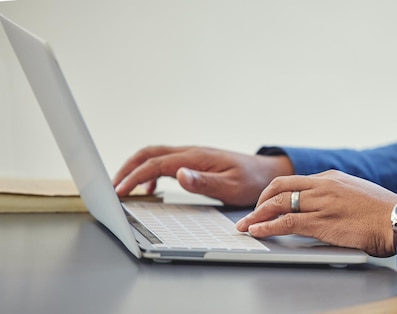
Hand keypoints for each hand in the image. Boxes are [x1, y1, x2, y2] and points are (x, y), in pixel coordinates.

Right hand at [113, 146, 293, 205]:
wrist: (267, 172)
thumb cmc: (252, 181)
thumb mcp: (231, 186)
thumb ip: (204, 181)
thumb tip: (177, 174)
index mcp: (196, 158)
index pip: (156, 163)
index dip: (134, 176)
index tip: (119, 191)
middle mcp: (191, 152)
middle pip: (149, 153)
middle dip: (127, 168)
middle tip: (112, 187)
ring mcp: (192, 156)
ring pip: (155, 156)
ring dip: (136, 168)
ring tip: (124, 188)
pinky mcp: (195, 162)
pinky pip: (165, 162)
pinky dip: (150, 172)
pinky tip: (150, 188)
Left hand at [235, 170, 396, 256]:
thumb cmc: (384, 212)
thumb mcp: (358, 195)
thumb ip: (338, 197)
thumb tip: (325, 208)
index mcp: (331, 178)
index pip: (295, 181)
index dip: (276, 192)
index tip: (268, 203)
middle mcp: (323, 186)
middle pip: (280, 187)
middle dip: (261, 200)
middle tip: (252, 213)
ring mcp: (321, 203)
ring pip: (278, 203)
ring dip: (257, 215)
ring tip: (246, 225)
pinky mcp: (321, 222)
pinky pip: (286, 222)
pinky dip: (267, 226)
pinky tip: (257, 231)